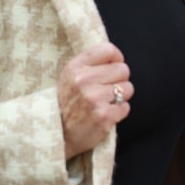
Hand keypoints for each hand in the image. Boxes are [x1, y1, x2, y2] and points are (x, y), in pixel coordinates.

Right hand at [57, 42, 133, 159]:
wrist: (57, 134)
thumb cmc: (66, 104)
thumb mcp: (70, 77)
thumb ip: (90, 64)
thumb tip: (116, 57)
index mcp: (76, 67)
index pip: (108, 50)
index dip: (116, 59)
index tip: (113, 67)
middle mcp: (84, 80)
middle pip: (123, 69)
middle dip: (119, 80)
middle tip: (107, 90)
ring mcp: (94, 98)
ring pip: (128, 88)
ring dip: (120, 97)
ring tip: (105, 103)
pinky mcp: (104, 116)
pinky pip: (126, 107)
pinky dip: (119, 112)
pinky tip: (105, 114)